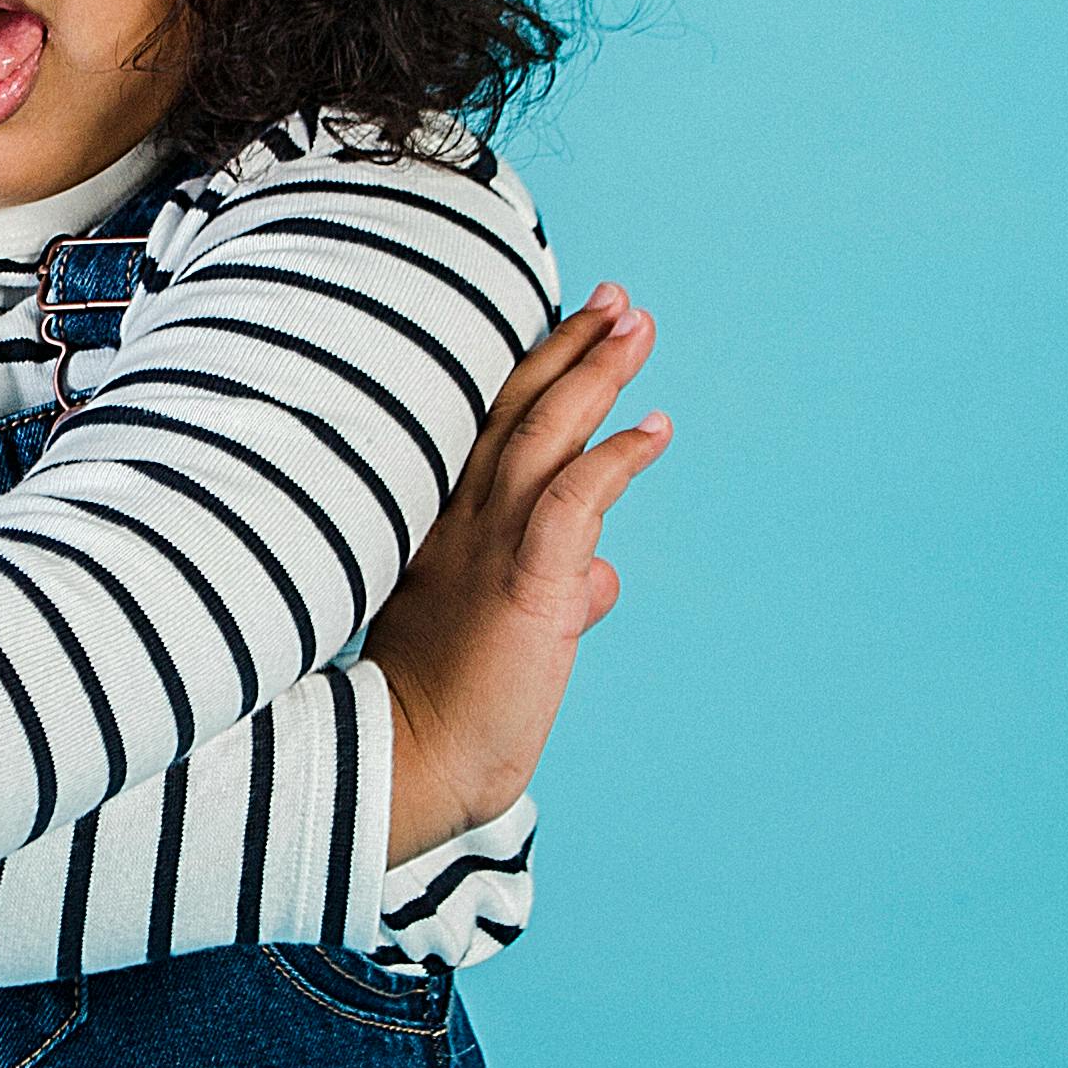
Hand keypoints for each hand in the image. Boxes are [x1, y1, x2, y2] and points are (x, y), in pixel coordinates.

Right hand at [371, 284, 673, 860]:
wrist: (409, 769)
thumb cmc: (447, 712)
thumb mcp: (504, 633)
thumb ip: (554, 593)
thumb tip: (603, 579)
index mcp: (446, 531)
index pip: (494, 432)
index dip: (537, 374)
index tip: (578, 327)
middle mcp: (463, 523)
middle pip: (519, 411)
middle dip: (570, 347)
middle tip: (616, 298)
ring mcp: (489, 548)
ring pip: (546, 436)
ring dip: (596, 374)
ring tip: (638, 325)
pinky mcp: (524, 585)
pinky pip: (575, 502)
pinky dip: (617, 458)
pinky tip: (657, 427)